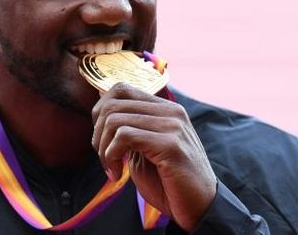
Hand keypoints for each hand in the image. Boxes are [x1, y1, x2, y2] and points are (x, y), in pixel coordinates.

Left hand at [91, 83, 216, 231]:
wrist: (199, 208)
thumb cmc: (169, 182)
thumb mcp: (143, 148)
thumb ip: (127, 128)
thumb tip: (100, 102)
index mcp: (165, 109)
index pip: (121, 89)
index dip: (100, 111)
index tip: (101, 139)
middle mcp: (171, 111)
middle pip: (113, 102)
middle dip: (97, 132)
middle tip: (103, 157)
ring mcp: (173, 126)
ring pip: (115, 119)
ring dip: (103, 148)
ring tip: (111, 167)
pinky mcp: (171, 144)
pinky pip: (124, 136)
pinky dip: (111, 156)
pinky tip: (118, 173)